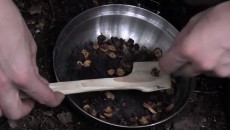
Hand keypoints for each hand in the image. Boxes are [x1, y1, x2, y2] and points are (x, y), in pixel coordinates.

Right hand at [0, 0, 63, 119]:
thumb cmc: (7, 23)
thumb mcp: (29, 47)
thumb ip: (33, 68)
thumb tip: (36, 79)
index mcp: (22, 74)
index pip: (43, 96)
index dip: (54, 99)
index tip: (57, 97)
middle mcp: (2, 84)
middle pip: (16, 112)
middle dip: (27, 108)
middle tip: (31, 99)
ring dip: (8, 103)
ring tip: (14, 92)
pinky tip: (3, 81)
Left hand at [159, 1, 229, 76]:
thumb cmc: (223, 16)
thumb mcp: (194, 22)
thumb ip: (180, 38)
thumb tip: (174, 49)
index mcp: (188, 49)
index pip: (167, 66)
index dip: (165, 63)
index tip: (166, 61)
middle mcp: (201, 63)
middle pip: (182, 73)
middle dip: (181, 65)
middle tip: (186, 56)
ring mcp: (217, 70)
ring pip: (199, 72)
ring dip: (199, 65)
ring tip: (209, 50)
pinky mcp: (228, 74)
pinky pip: (215, 72)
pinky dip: (214, 65)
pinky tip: (220, 53)